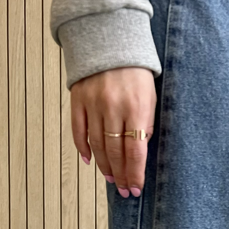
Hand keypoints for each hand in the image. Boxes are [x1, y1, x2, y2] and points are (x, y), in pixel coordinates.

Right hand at [71, 66, 156, 197]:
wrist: (110, 38)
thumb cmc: (136, 71)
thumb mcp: (150, 97)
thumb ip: (145, 124)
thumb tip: (138, 152)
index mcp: (136, 108)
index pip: (135, 151)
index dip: (134, 174)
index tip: (135, 189)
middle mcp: (113, 108)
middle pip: (115, 152)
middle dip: (120, 175)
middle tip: (123, 190)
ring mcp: (93, 104)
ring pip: (96, 145)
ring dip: (104, 166)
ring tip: (111, 179)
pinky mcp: (78, 99)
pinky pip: (78, 130)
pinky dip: (83, 148)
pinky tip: (90, 161)